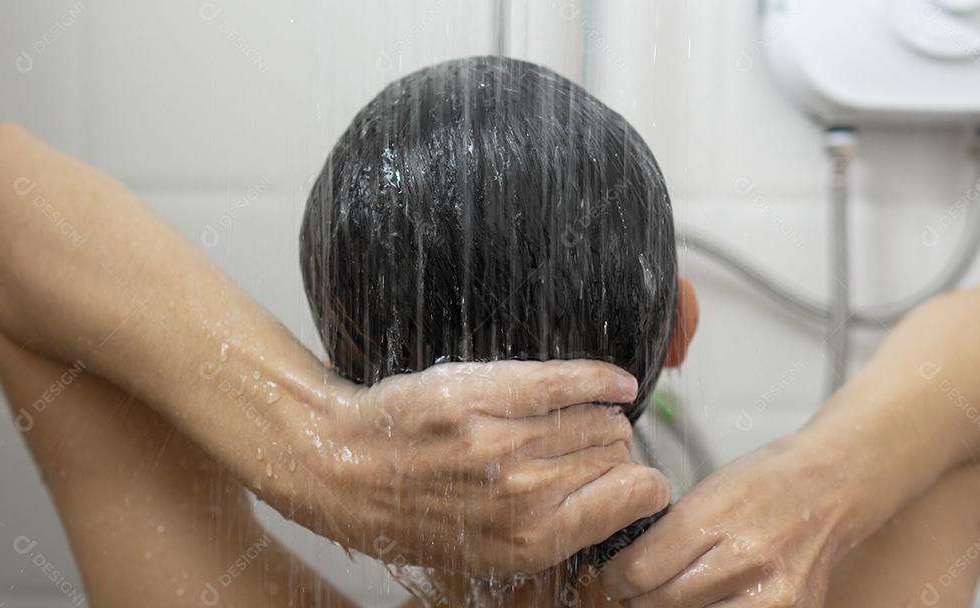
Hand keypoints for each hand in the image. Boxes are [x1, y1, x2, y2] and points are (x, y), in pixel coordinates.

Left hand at [271, 359, 670, 578]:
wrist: (340, 467)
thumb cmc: (409, 509)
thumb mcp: (487, 551)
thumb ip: (552, 530)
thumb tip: (616, 501)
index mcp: (531, 540)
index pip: (635, 496)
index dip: (639, 485)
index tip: (630, 478)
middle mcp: (523, 492)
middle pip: (617, 451)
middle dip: (613, 449)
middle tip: (591, 447)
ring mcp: (502, 440)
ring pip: (596, 416)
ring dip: (601, 414)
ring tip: (585, 417)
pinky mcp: (480, 393)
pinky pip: (566, 379)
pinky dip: (599, 377)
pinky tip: (615, 381)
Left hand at [601, 440, 854, 606]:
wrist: (832, 486)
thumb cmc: (766, 482)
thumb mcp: (708, 490)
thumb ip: (669, 532)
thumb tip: (628, 567)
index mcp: (714, 518)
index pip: (641, 570)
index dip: (618, 577)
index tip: (614, 576)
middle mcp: (744, 559)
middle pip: (663, 601)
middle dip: (640, 597)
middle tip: (636, 589)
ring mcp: (772, 594)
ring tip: (668, 596)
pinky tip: (706, 602)